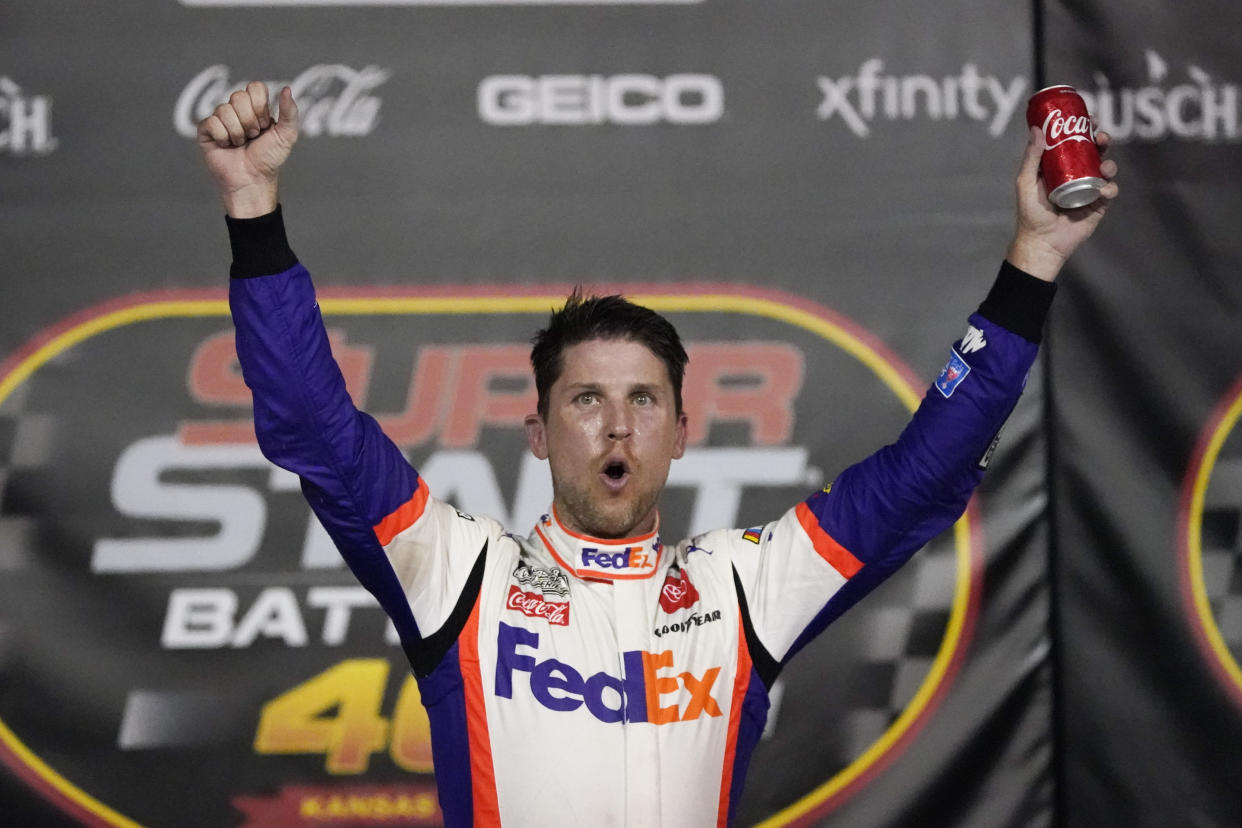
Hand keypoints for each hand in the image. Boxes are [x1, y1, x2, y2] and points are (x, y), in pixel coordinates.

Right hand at [197, 83, 299, 217]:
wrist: (253, 180)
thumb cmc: (269, 160)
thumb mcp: (286, 135)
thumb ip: (289, 112)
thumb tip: (287, 88)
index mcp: (255, 108)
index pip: (254, 87)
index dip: (260, 106)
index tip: (265, 125)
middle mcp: (237, 110)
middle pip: (239, 96)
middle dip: (250, 121)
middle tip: (253, 137)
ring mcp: (220, 119)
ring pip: (225, 109)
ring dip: (237, 132)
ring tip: (240, 144)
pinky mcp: (206, 130)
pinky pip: (211, 122)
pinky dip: (223, 137)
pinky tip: (226, 146)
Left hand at [1005, 125, 1118, 281]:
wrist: (1042, 242)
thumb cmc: (1030, 213)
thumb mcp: (1026, 182)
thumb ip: (1031, 157)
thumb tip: (1037, 129)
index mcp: (1060, 166)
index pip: (1075, 141)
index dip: (1084, 127)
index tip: (1090, 117)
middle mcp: (1077, 174)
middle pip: (1095, 151)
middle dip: (1102, 140)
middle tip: (1101, 136)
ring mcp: (1089, 188)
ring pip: (1106, 168)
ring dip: (1111, 161)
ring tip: (1105, 165)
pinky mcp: (1098, 205)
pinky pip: (1110, 191)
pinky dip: (1111, 187)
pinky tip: (1105, 189)